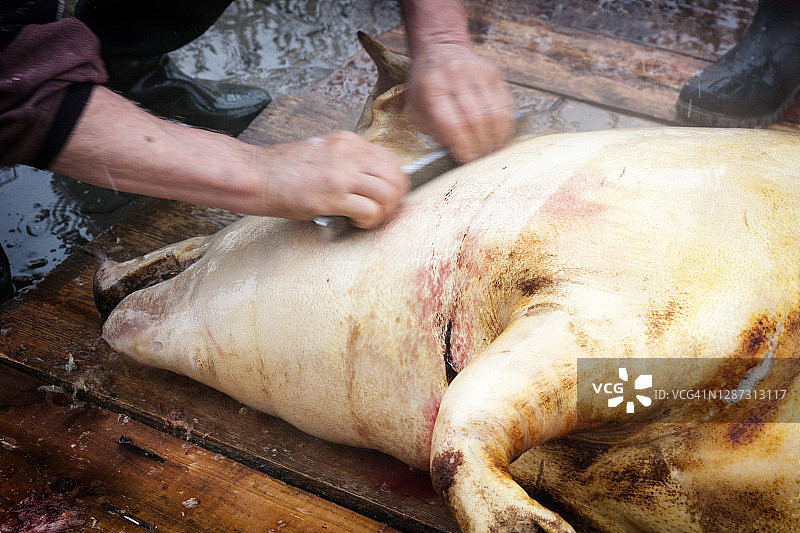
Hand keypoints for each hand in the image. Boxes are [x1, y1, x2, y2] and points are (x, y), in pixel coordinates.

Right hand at [256, 131, 408, 227]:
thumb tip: (370, 181)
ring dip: (384, 211)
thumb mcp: (323, 153)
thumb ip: (348, 161)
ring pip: (388, 193)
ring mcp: (341, 174)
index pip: (390, 159)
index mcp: (348, 141)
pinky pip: (369, 211)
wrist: (257, 176)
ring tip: (370, 218)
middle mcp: (349, 153)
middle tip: (384, 211)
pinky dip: (368, 221)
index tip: (388, 196)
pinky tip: (355, 222)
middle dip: (396, 198)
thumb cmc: (285, 170)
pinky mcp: (332, 196)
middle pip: (396, 175)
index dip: (396, 182)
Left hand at [408, 43, 512, 161]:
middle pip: (475, 120)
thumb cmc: (427, 84)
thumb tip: (457, 150)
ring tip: (492, 148)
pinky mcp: (494, 73)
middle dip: (480, 145)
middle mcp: (455, 77)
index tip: (467, 159)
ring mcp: (477, 73)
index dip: (463, 146)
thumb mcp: (418, 107)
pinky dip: (504, 124)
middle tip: (481, 157)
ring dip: (495, 137)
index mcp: (432, 88)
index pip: (452, 123)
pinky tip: (499, 134)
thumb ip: (434, 130)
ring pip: (494, 113)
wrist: (441, 49)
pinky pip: (505, 104)